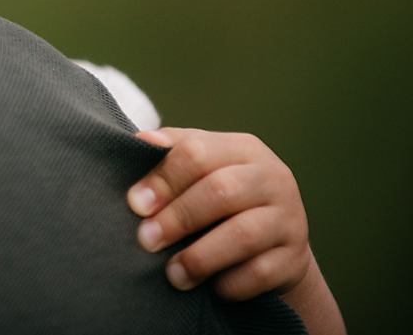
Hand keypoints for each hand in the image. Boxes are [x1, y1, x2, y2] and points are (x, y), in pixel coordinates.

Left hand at [126, 128, 309, 300]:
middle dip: (177, 217)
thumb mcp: (200, 168)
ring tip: (172, 274)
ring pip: (243, 234)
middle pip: (221, 190)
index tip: (135, 204)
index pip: (198, 152)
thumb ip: (171, 152)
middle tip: (146, 240)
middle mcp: (272, 178)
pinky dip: (230, 283)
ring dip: (200, 257)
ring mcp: (289, 218)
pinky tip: (208, 289)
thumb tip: (142, 141)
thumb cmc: (220, 198)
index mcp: (242, 148)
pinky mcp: (295, 258)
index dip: (163, 179)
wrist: (272, 243)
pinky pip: (261, 273)